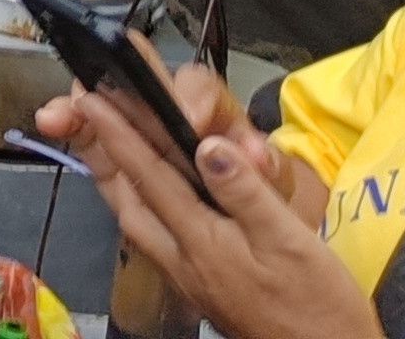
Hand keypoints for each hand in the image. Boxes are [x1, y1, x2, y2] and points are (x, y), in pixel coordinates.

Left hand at [36, 64, 359, 338]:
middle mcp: (182, 259)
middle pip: (127, 201)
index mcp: (201, 241)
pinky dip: (144, 209)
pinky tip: (153, 202)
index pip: (150, 175)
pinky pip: (155, 239)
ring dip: (120, 184)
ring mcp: (187, 277)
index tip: (91, 99)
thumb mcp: (289, 240)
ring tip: (111, 152)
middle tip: (87, 121)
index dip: (118, 134)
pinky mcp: (198, 288)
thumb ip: (245, 192)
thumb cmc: (316, 304)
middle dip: (104, 158)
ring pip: (137, 222)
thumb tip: (208, 145)